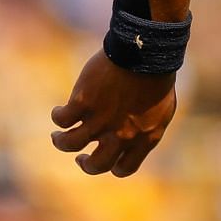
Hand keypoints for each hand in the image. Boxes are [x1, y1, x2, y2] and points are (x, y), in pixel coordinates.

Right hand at [50, 50, 178, 176]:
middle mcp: (121, 135)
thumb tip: (137, 136)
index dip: (111, 167)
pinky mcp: (85, 102)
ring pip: (70, 144)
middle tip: (80, 157)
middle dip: (86, 164)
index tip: (105, 158)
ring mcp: (101, 120)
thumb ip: (148, 129)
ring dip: (61, 143)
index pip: (124, 168)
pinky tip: (58, 112)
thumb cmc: (157, 76)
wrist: (146, 52)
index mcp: (143, 138)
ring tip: (57, 137)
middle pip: (97, 165)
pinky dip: (58, 117)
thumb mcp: (162, 110)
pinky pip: (63, 119)